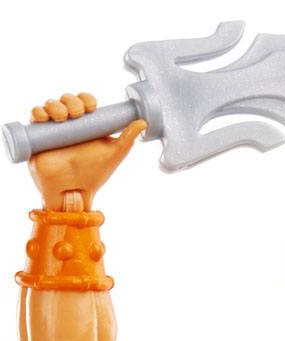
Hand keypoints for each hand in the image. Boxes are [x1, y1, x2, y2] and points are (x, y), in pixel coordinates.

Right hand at [28, 92, 146, 210]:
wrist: (74, 190)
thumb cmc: (94, 173)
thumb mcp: (114, 154)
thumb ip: (128, 138)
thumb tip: (143, 122)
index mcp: (86, 125)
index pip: (84, 102)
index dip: (86, 99)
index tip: (91, 106)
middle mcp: (69, 124)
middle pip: (66, 100)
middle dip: (71, 101)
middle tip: (77, 113)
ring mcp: (52, 128)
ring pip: (50, 105)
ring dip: (55, 105)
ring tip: (62, 117)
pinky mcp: (37, 135)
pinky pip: (34, 116)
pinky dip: (38, 112)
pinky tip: (45, 117)